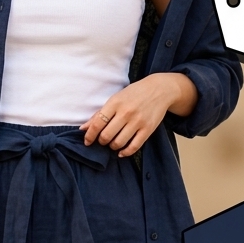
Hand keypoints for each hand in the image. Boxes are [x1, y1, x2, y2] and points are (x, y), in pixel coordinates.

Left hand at [81, 73, 197, 155]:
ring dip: (112, 146)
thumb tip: (84, 128)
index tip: (87, 141)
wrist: (160, 89)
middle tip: (103, 140)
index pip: (97, 124)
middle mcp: (126, 112)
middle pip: (106, 136)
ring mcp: (138, 121)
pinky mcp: (148, 129)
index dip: (89, 136)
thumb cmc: (134, 94)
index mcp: (115, 103)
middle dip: (101, 141)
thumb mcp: (115, 99)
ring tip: (113, 143)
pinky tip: (121, 152)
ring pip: (118, 143)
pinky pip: (134, 147)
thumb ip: (99, 114)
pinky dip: (125, 152)